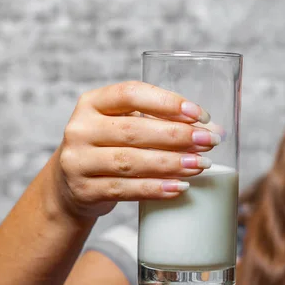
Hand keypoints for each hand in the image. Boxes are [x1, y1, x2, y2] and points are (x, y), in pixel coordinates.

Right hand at [50, 81, 220, 219]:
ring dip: (171, 163)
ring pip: (130, 161)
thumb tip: (215, 130)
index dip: (167, 102)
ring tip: (200, 164)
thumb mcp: (124, 125)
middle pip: (134, 129)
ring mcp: (78, 161)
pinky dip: (155, 189)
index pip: (131, 93)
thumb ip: (162, 122)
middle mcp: (80, 128)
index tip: (199, 114)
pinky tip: (179, 186)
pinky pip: (125, 189)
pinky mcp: (84, 190)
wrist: (70, 185)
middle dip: (178, 136)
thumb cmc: (109, 147)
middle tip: (209, 142)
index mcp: (92, 102)